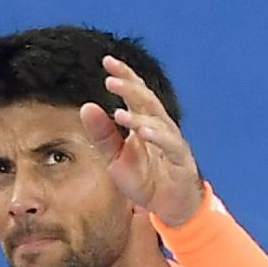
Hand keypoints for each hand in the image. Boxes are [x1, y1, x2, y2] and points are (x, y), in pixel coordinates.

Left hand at [80, 55, 204, 227]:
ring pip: (158, 120)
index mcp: (144, 121)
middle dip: (130, 88)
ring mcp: (172, 141)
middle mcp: (160, 126)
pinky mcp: (181, 160)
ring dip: (139, 115)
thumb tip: (86, 106)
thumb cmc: (144, 178)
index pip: (135, 93)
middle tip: (110, 80)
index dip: (124, 75)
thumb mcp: (115, 158)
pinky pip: (171, 144)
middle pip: (147, 100)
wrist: (170, 205)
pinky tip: (144, 132)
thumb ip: (102, 134)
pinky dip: (158, 137)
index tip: (107, 60)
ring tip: (119, 112)